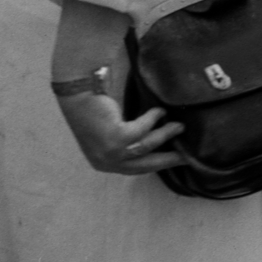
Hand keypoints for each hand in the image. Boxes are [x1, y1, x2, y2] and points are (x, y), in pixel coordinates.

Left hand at [55, 92, 182, 175]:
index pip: (135, 168)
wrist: (74, 93)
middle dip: (168, 160)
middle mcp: (107, 162)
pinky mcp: (117, 138)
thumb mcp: (107, 133)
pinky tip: (160, 111)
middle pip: (145, 165)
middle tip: (187, 157)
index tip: (173, 159)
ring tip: (179, 126)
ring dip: (166, 135)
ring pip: (147, 146)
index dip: (156, 164)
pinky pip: (143, 130)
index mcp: (102, 163)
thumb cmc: (89, 108)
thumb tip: (152, 142)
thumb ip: (124, 143)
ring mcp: (112, 152)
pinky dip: (153, 120)